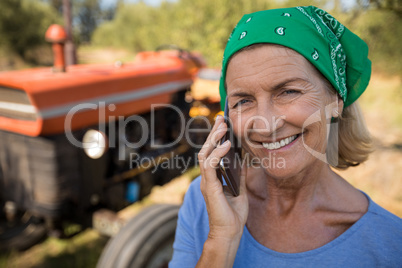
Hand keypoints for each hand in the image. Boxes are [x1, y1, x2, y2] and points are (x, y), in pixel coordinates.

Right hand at [198, 115, 248, 240]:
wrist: (229, 232)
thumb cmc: (233, 213)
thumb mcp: (240, 188)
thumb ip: (239, 173)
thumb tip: (243, 158)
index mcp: (213, 176)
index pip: (212, 152)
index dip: (215, 137)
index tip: (222, 123)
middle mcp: (207, 177)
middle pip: (207, 149)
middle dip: (213, 133)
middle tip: (221, 119)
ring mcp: (206, 182)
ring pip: (205, 154)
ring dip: (213, 139)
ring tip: (223, 127)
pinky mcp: (209, 187)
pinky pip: (210, 166)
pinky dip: (217, 154)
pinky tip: (225, 145)